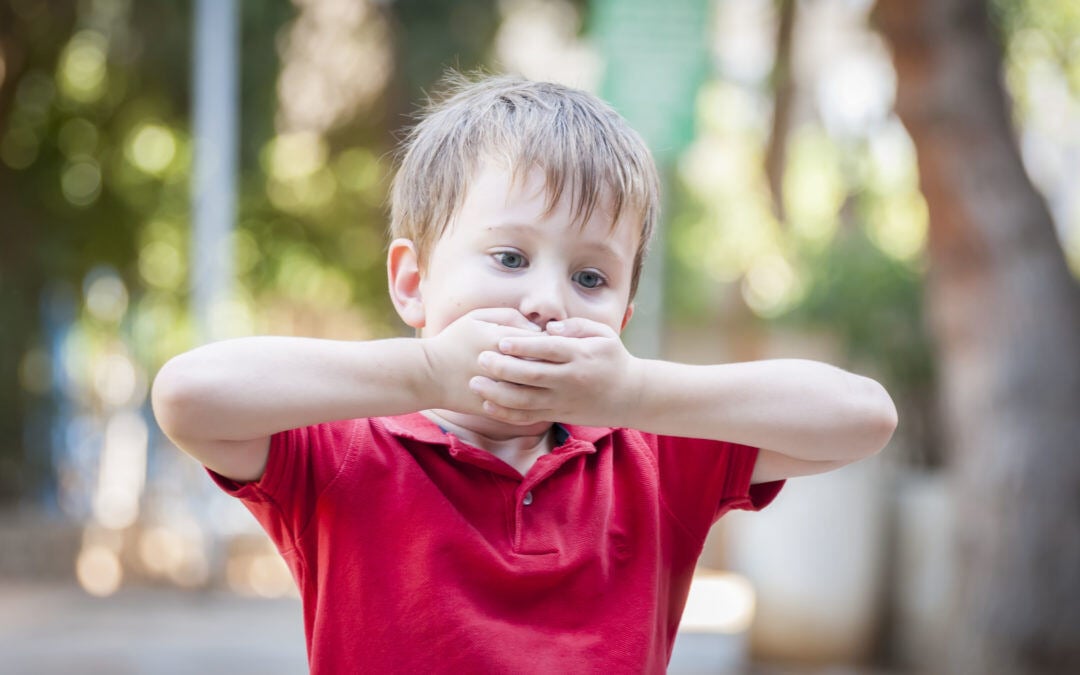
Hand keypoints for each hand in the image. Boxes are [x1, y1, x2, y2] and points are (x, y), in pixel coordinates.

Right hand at [420, 308, 542, 414]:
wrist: (426, 375)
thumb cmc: (453, 341)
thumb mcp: (476, 317)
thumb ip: (509, 315)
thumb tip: (536, 327)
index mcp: (498, 340)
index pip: (541, 340)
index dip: (550, 342)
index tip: (549, 344)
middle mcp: (500, 365)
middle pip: (542, 365)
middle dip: (549, 363)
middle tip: (551, 362)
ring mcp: (496, 389)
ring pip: (535, 390)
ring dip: (543, 385)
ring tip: (543, 380)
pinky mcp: (493, 408)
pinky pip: (522, 410)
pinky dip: (532, 404)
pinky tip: (532, 396)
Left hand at [468, 317, 641, 426]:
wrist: (630, 396)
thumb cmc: (613, 359)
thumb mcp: (603, 334)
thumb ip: (576, 326)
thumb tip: (549, 327)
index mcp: (580, 356)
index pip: (547, 350)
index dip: (523, 346)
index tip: (501, 340)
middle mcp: (570, 380)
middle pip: (532, 376)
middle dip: (503, 368)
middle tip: (481, 358)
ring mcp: (563, 400)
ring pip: (526, 401)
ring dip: (498, 393)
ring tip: (475, 382)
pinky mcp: (558, 415)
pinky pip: (528, 417)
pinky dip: (507, 414)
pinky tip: (488, 405)